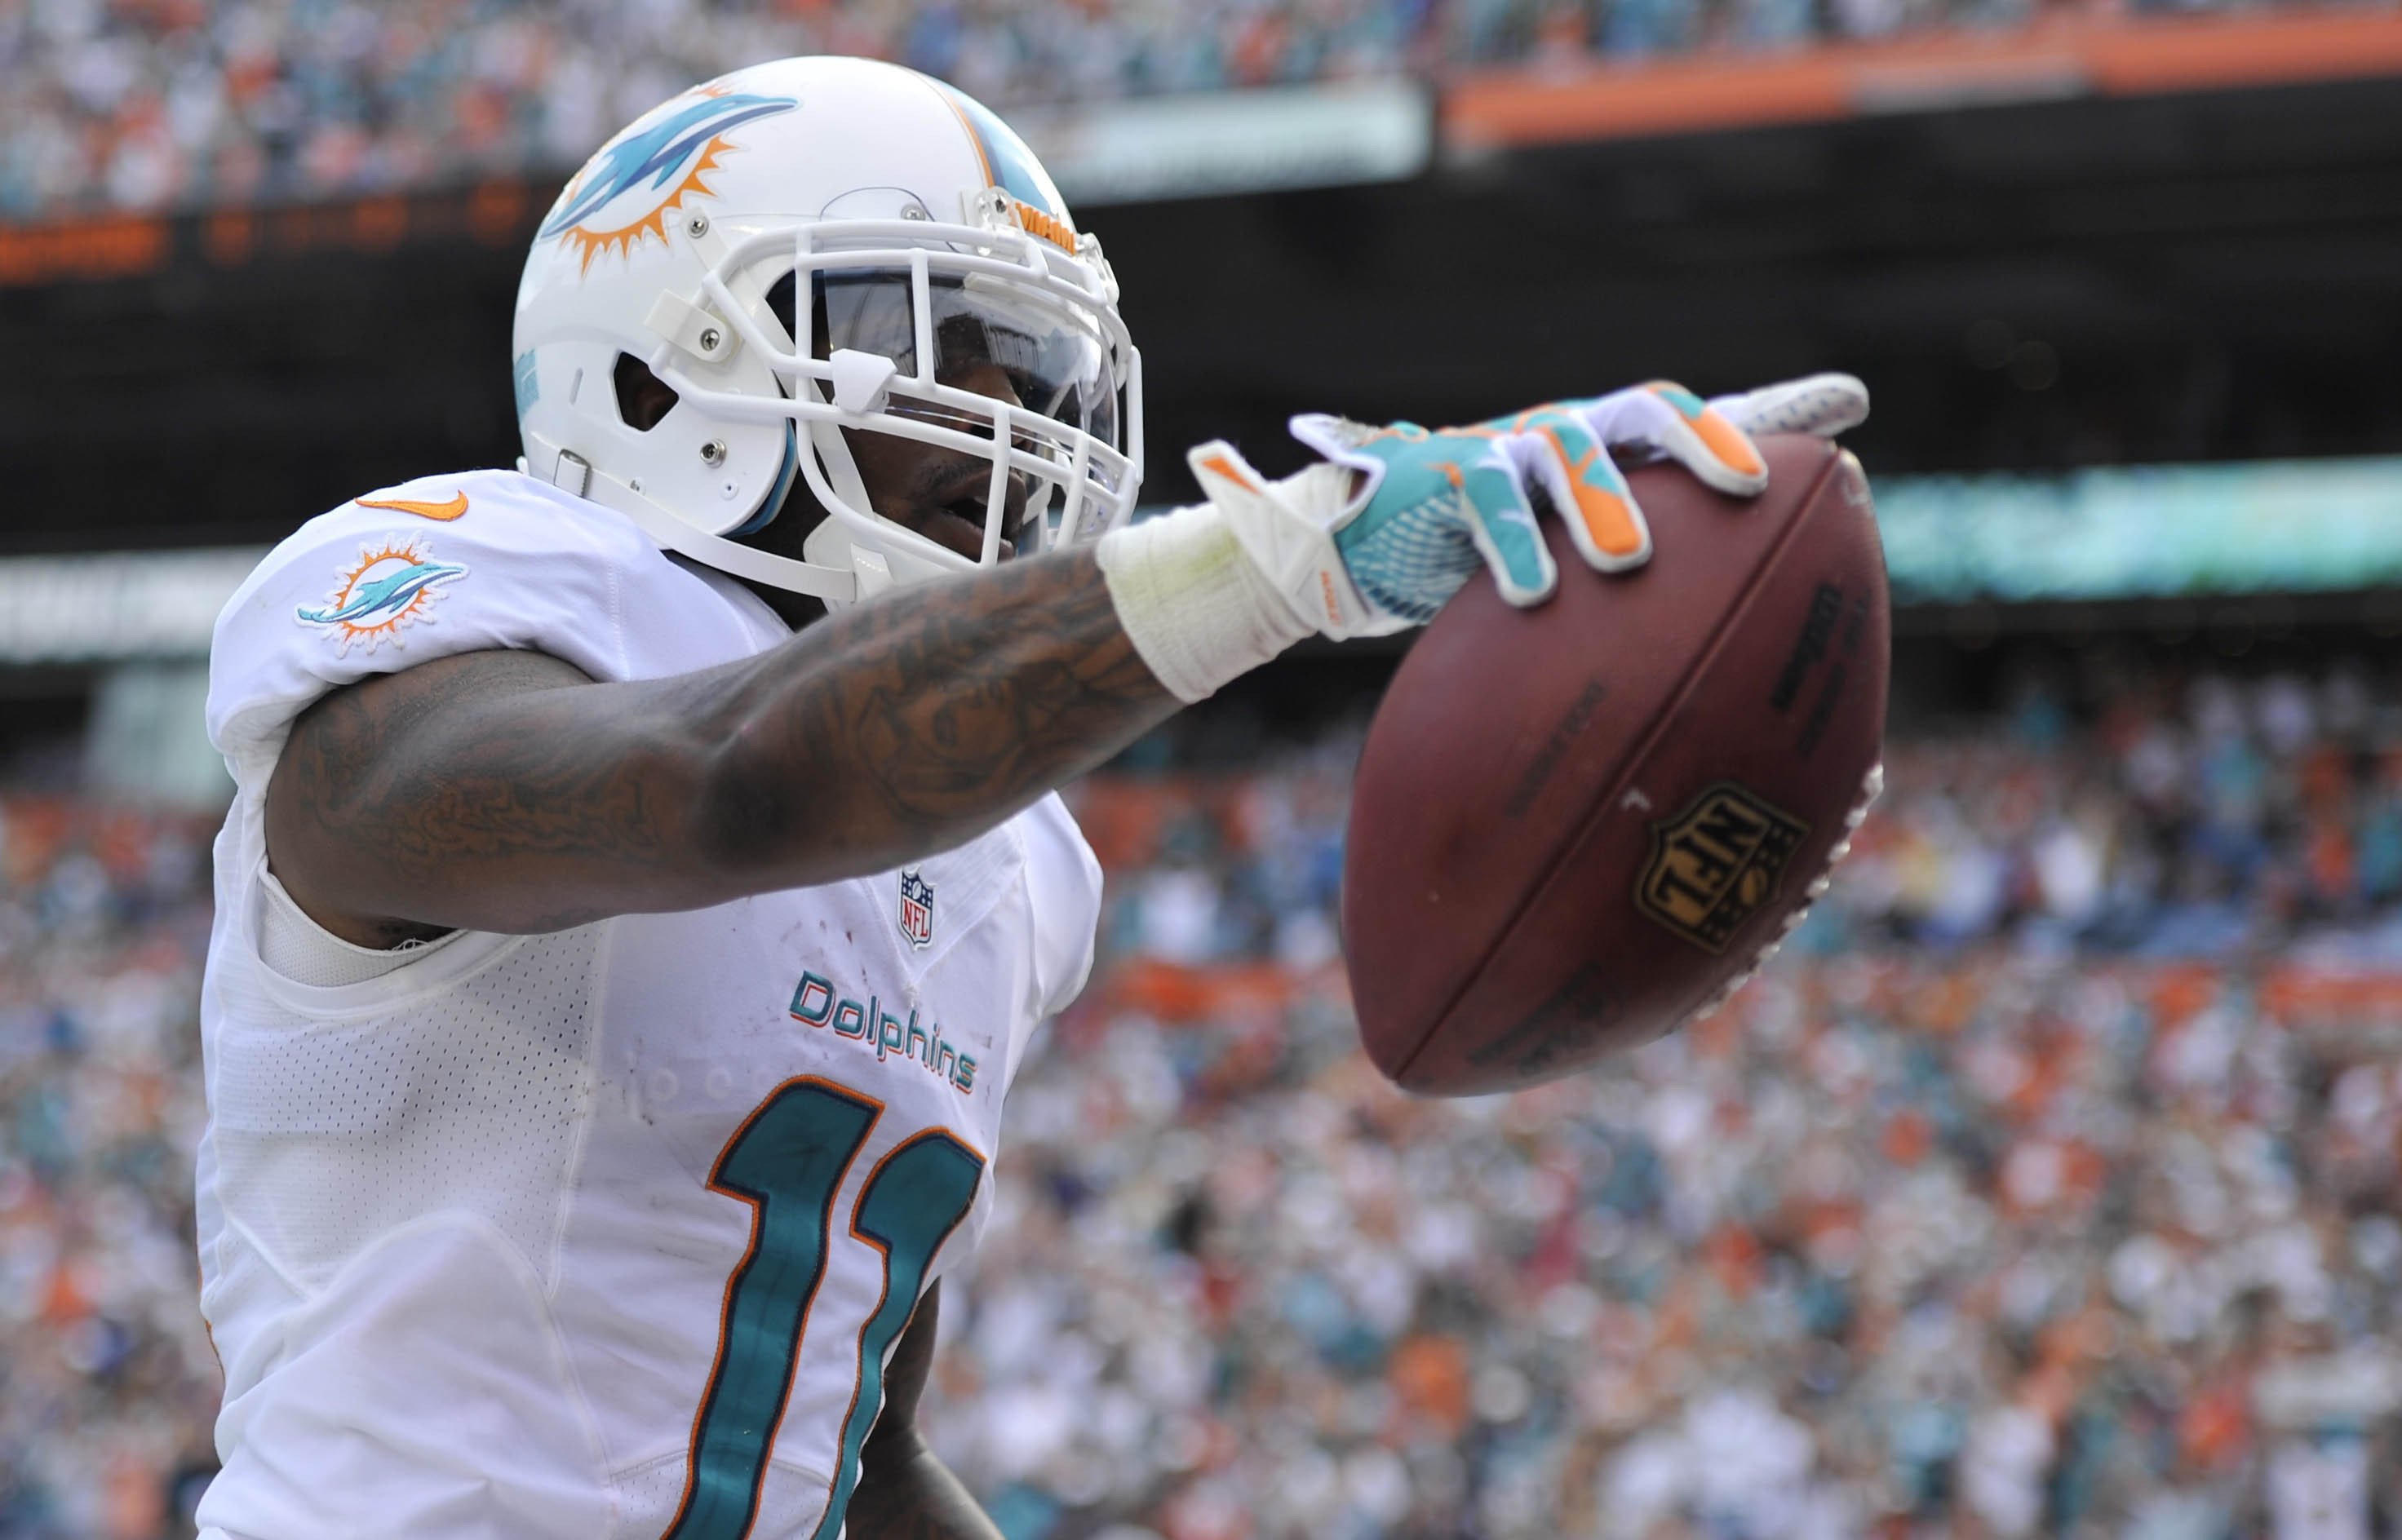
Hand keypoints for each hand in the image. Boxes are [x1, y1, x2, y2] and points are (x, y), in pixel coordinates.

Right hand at [1188, 373, 1867, 637]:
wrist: (1353, 549)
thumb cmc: (1475, 562)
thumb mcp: (1563, 570)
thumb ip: (1637, 581)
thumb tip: (1745, 639)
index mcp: (1600, 453)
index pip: (1691, 420)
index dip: (1770, 411)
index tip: (1849, 409)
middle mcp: (1557, 436)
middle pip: (1638, 413)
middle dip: (1695, 442)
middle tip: (1742, 488)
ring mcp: (1498, 448)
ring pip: (1562, 450)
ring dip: (1599, 500)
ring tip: (1626, 560)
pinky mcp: (1436, 475)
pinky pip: (1484, 501)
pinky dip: (1512, 544)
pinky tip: (1534, 594)